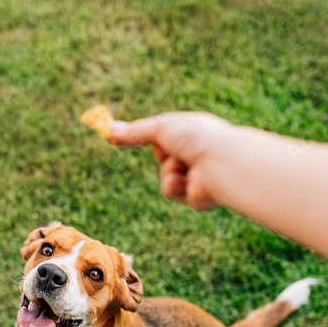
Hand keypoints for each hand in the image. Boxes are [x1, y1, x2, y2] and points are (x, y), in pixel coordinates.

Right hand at [110, 112, 242, 210]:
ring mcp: (197, 176)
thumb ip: (135, 133)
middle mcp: (196, 154)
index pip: (165, 136)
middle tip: (177, 150)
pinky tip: (193, 181)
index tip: (128, 137)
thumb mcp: (161, 129)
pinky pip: (172, 192)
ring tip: (188, 166)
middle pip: (163, 158)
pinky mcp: (197, 196)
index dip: (154, 137)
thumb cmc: (196, 139)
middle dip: (165, 155)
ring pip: (165, 177)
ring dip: (170, 171)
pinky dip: (177, 186)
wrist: (220, 163)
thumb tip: (107, 130)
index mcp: (193, 134)